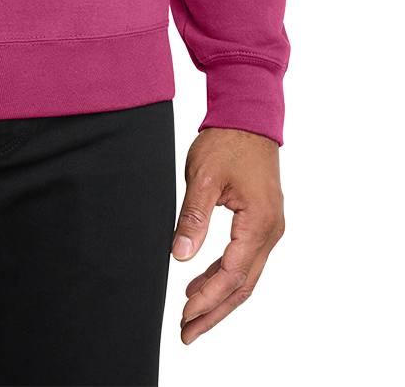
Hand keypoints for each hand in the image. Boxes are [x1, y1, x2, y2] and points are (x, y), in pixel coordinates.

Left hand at [170, 125, 284, 344]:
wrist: (249, 118)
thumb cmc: (229, 142)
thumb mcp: (205, 177)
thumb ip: (194, 217)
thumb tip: (179, 255)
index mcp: (259, 222)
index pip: (232, 273)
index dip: (208, 298)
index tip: (186, 315)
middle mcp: (270, 231)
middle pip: (243, 285)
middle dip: (215, 312)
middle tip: (188, 332)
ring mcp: (269, 229)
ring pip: (245, 277)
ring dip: (219, 298)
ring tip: (192, 315)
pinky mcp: (262, 224)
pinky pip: (245, 260)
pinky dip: (225, 277)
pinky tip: (202, 283)